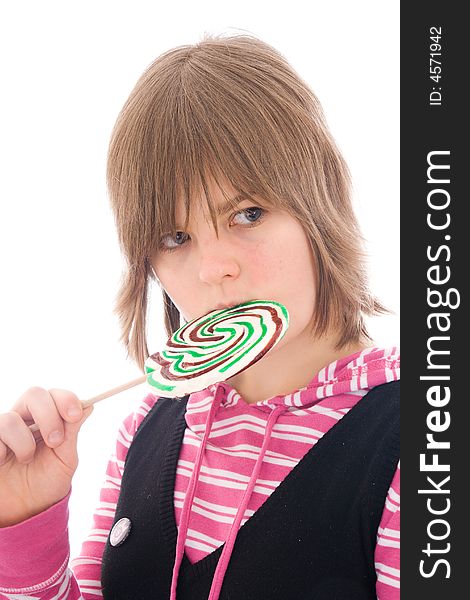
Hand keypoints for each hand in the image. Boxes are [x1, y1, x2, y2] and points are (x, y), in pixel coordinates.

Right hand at [0, 387, 92, 526]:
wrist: (23, 511)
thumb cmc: (45, 483)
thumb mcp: (64, 460)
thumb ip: (71, 433)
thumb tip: (88, 406)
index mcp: (46, 418)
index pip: (54, 395)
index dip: (66, 399)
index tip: (75, 415)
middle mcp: (23, 418)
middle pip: (34, 394)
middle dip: (49, 415)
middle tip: (55, 441)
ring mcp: (3, 429)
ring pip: (11, 418)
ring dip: (24, 443)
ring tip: (27, 459)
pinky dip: (3, 451)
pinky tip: (5, 461)